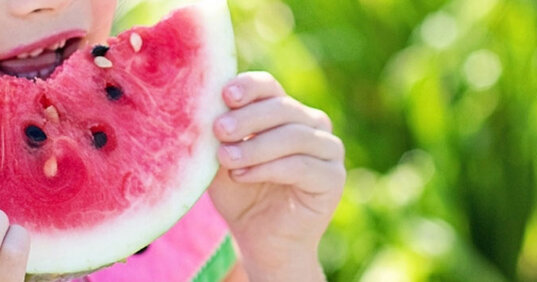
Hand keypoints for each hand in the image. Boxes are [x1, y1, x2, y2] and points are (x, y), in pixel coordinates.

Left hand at [208, 72, 345, 280]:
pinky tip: (242, 175)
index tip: (225, 95)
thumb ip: (219, 135)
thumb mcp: (222, 160)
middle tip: (219, 129)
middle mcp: (311, 124)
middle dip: (247, 118)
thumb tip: (203, 106)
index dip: (249, 87)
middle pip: (282, 107)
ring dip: (256, 146)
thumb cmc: (240, 195)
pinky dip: (269, 168)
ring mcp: (327, 149)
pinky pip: (302, 165)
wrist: (260, 241)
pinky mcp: (333, 177)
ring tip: (226, 158)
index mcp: (284, 111)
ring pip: (294, 135)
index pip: (269, 87)